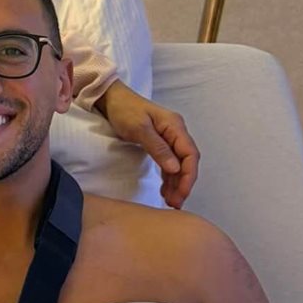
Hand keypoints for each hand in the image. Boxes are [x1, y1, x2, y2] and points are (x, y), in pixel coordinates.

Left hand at [96, 82, 199, 208]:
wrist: (112, 99)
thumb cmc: (125, 110)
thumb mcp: (140, 129)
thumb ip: (158, 148)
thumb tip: (176, 168)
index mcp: (175, 126)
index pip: (190, 154)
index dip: (189, 175)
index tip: (182, 193)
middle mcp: (176, 132)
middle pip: (187, 162)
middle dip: (183, 183)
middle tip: (175, 203)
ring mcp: (168, 138)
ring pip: (178, 165)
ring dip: (176, 183)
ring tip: (170, 201)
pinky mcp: (160, 143)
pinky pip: (169, 163)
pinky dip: (168, 177)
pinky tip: (165, 190)